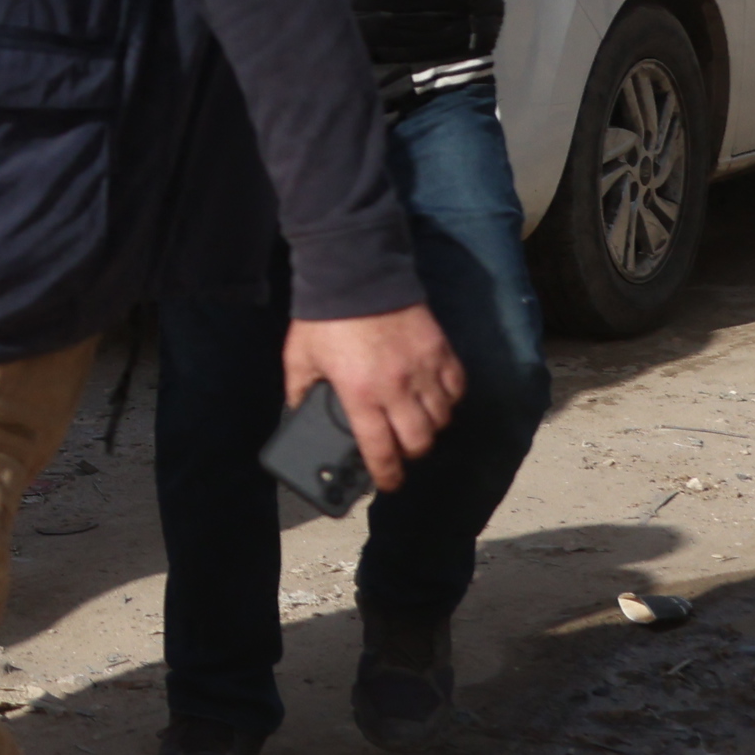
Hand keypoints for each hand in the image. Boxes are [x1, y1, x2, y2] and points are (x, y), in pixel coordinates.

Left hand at [282, 303, 460, 490]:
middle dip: (410, 454)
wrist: (355, 271)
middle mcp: (397, 387)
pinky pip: (456, 387)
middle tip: (401, 451)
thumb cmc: (325, 317)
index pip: (380, 450)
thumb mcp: (299, 357)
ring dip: (431, 428)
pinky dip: (449, 399)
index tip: (389, 483)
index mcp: (360, 394)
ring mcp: (423, 368)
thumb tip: (298, 412)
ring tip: (418, 424)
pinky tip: (436, 399)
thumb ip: (299, 391)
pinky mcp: (440, 349)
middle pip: (419, 442)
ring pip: (441, 418)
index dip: (387, 475)